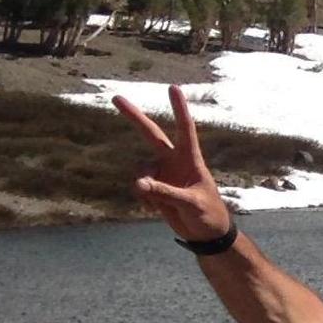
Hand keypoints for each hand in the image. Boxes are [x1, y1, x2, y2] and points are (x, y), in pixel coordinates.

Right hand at [115, 85, 232, 243]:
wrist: (206, 234)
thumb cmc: (208, 215)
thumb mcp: (189, 204)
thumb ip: (164, 192)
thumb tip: (138, 183)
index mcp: (190, 159)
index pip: (185, 129)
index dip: (179, 109)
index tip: (173, 88)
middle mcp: (174, 161)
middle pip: (151, 134)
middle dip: (134, 117)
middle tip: (115, 97)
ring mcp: (162, 173)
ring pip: (140, 171)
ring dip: (144, 185)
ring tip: (160, 203)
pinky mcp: (154, 186)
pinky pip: (139, 186)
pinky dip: (145, 197)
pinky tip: (158, 207)